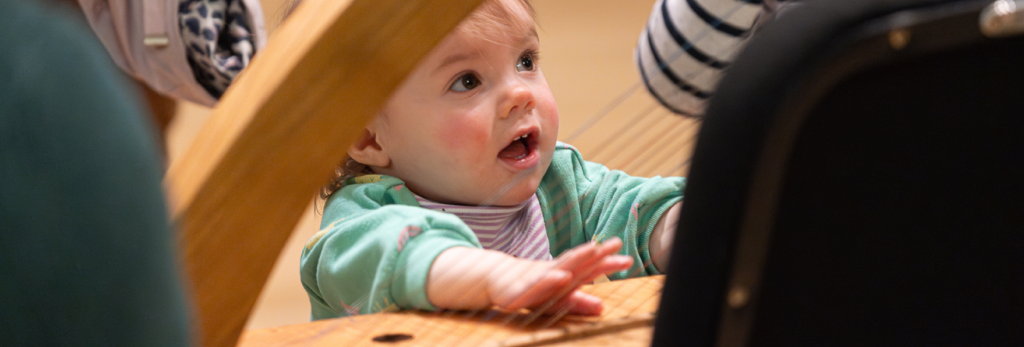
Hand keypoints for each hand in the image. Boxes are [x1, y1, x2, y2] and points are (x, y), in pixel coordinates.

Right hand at [486, 237, 632, 314]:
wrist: (495, 279)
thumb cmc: (532, 287)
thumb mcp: (557, 298)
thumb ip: (579, 301)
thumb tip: (602, 307)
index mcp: (564, 273)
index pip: (588, 267)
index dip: (607, 262)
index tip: (627, 259)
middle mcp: (554, 271)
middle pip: (579, 260)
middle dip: (598, 253)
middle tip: (616, 243)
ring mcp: (538, 277)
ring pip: (560, 265)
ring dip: (577, 258)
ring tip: (594, 251)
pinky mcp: (523, 287)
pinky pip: (539, 284)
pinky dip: (551, 279)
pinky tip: (562, 276)